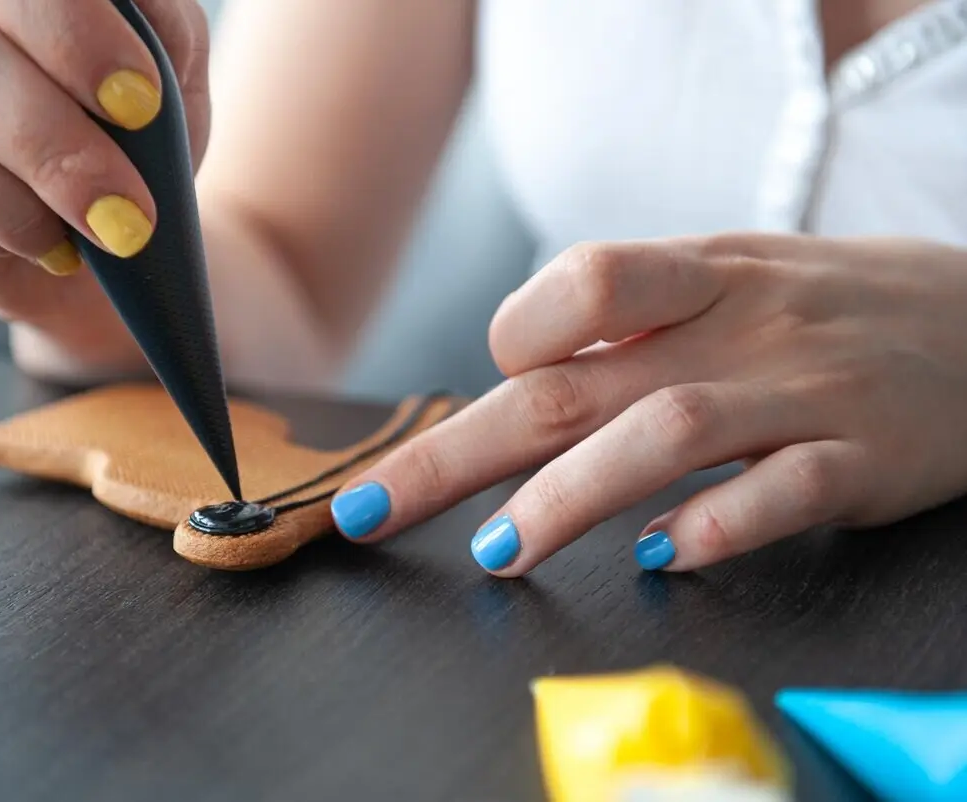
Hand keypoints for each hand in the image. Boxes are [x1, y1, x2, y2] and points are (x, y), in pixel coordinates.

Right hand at [0, 0, 209, 361]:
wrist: (99, 218)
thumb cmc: (133, 126)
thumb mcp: (170, 66)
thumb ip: (159, 24)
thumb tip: (137, 25)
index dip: (73, 36)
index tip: (141, 103)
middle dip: (53, 144)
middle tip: (128, 212)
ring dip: (22, 203)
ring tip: (94, 237)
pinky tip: (39, 243)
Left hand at [329, 234, 966, 574]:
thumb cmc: (823, 310)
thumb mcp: (728, 283)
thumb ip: (627, 328)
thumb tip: (511, 380)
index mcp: (697, 276)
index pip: (579, 283)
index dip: (513, 335)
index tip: (485, 381)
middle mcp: (737, 327)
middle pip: (572, 383)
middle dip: (458, 452)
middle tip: (374, 510)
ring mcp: (802, 392)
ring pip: (665, 434)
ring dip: (567, 497)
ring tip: (499, 554)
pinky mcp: (863, 459)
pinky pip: (780, 492)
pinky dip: (712, 527)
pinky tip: (658, 558)